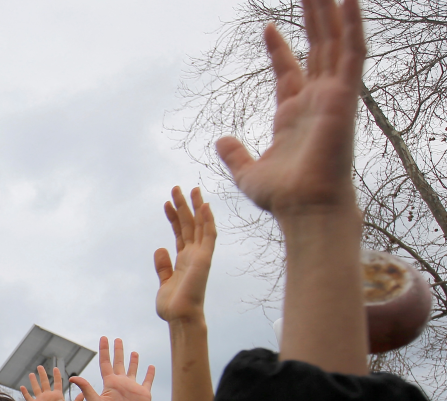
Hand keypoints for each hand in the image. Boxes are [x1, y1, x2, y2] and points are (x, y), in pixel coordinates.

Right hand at [20, 366, 84, 400]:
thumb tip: (83, 393)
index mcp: (58, 396)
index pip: (56, 382)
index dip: (56, 375)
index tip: (55, 368)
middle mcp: (49, 397)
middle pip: (45, 382)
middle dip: (42, 374)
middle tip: (40, 366)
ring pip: (36, 388)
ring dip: (33, 381)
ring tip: (31, 373)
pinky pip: (29, 398)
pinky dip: (25, 393)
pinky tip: (22, 386)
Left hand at [71, 337, 154, 400]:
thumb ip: (86, 389)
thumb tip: (71, 377)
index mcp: (109, 383)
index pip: (106, 362)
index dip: (105, 350)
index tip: (104, 338)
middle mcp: (120, 383)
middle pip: (119, 363)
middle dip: (118, 351)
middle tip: (117, 339)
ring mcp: (132, 388)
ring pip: (133, 370)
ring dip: (133, 361)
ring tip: (133, 352)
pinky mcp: (144, 394)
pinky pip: (147, 381)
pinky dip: (149, 373)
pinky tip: (150, 366)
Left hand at [157, 186, 217, 324]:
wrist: (180, 318)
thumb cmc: (173, 306)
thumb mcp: (164, 283)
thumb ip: (163, 266)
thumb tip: (160, 249)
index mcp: (184, 260)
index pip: (180, 233)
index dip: (173, 217)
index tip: (166, 204)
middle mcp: (194, 255)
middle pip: (189, 225)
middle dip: (183, 206)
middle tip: (176, 188)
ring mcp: (200, 256)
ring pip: (200, 225)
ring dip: (196, 207)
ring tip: (190, 189)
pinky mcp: (205, 259)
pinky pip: (209, 236)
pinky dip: (208, 221)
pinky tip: (204, 206)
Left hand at [215, 0, 364, 218]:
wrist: (304, 206)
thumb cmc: (282, 196)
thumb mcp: (249, 172)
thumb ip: (236, 155)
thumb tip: (221, 140)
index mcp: (294, 115)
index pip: (288, 72)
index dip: (278, 50)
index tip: (267, 27)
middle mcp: (317, 101)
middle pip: (316, 49)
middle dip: (312, 19)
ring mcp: (333, 96)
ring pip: (335, 42)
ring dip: (332, 12)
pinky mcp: (345, 95)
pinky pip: (353, 52)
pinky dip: (352, 25)